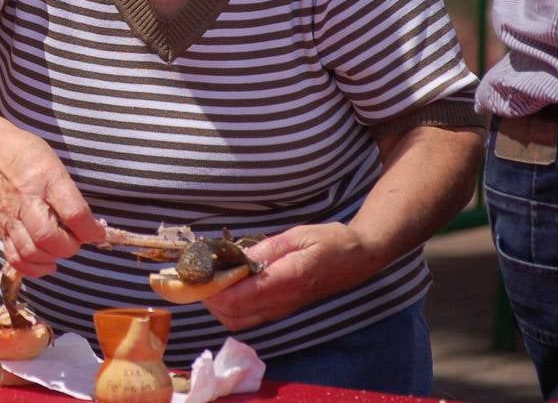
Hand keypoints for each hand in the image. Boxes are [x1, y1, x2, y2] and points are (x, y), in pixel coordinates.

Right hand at [0, 129, 105, 277]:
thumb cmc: (26, 155)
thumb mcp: (55, 163)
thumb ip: (71, 193)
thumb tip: (91, 225)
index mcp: (46, 179)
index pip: (74, 213)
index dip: (92, 230)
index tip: (98, 231)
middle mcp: (26, 200)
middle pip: (49, 238)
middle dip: (71, 245)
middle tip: (77, 237)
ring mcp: (11, 217)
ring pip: (32, 252)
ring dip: (53, 256)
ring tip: (61, 246)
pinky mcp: (1, 230)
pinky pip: (16, 258)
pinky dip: (34, 267)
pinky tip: (47, 260)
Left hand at [203, 222, 376, 330]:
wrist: (358, 258)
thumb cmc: (330, 242)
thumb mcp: (297, 236)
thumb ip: (266, 250)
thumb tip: (236, 260)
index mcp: (286, 282)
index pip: (239, 299)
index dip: (213, 289)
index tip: (198, 270)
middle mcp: (281, 303)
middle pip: (231, 316)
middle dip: (209, 297)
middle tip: (201, 270)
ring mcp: (280, 310)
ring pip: (237, 320)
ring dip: (217, 303)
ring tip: (212, 274)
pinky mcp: (280, 310)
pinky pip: (248, 316)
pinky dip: (230, 305)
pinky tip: (228, 281)